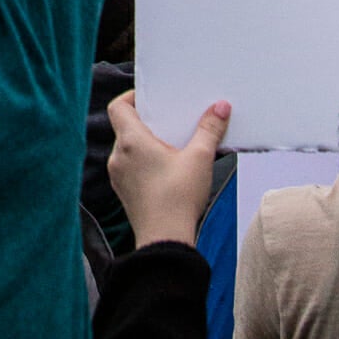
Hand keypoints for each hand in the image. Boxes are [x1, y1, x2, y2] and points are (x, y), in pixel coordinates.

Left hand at [107, 88, 230, 247]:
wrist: (165, 240)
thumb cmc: (178, 199)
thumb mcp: (200, 158)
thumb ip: (209, 129)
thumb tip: (220, 107)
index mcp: (130, 141)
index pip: (118, 106)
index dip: (132, 97)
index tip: (151, 98)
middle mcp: (118, 156)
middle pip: (125, 127)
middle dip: (146, 122)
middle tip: (168, 121)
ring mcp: (118, 176)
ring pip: (127, 149)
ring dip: (145, 145)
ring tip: (170, 147)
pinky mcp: (124, 192)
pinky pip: (129, 167)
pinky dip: (143, 163)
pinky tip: (165, 170)